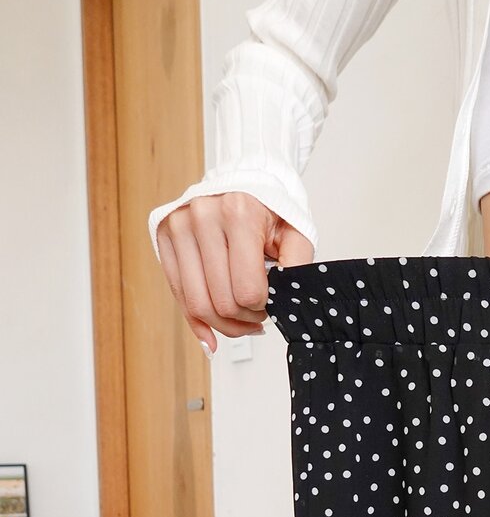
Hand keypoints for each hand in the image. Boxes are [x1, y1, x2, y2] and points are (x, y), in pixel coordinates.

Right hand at [156, 191, 313, 353]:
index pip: (247, 290)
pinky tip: (213, 333)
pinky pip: (178, 294)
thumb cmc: (269, 211)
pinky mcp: (164, 237)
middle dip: (244, 319)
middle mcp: (203, 216)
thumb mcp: (296, 233)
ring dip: (223, 324)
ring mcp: (179, 226)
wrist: (241, 183)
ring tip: (241, 321)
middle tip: (257, 315)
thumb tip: (288, 304)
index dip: (262, 307)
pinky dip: (197, 321)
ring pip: (197, 304)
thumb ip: (298, 266)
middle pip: (221, 302)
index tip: (269, 303)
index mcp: (238, 213)